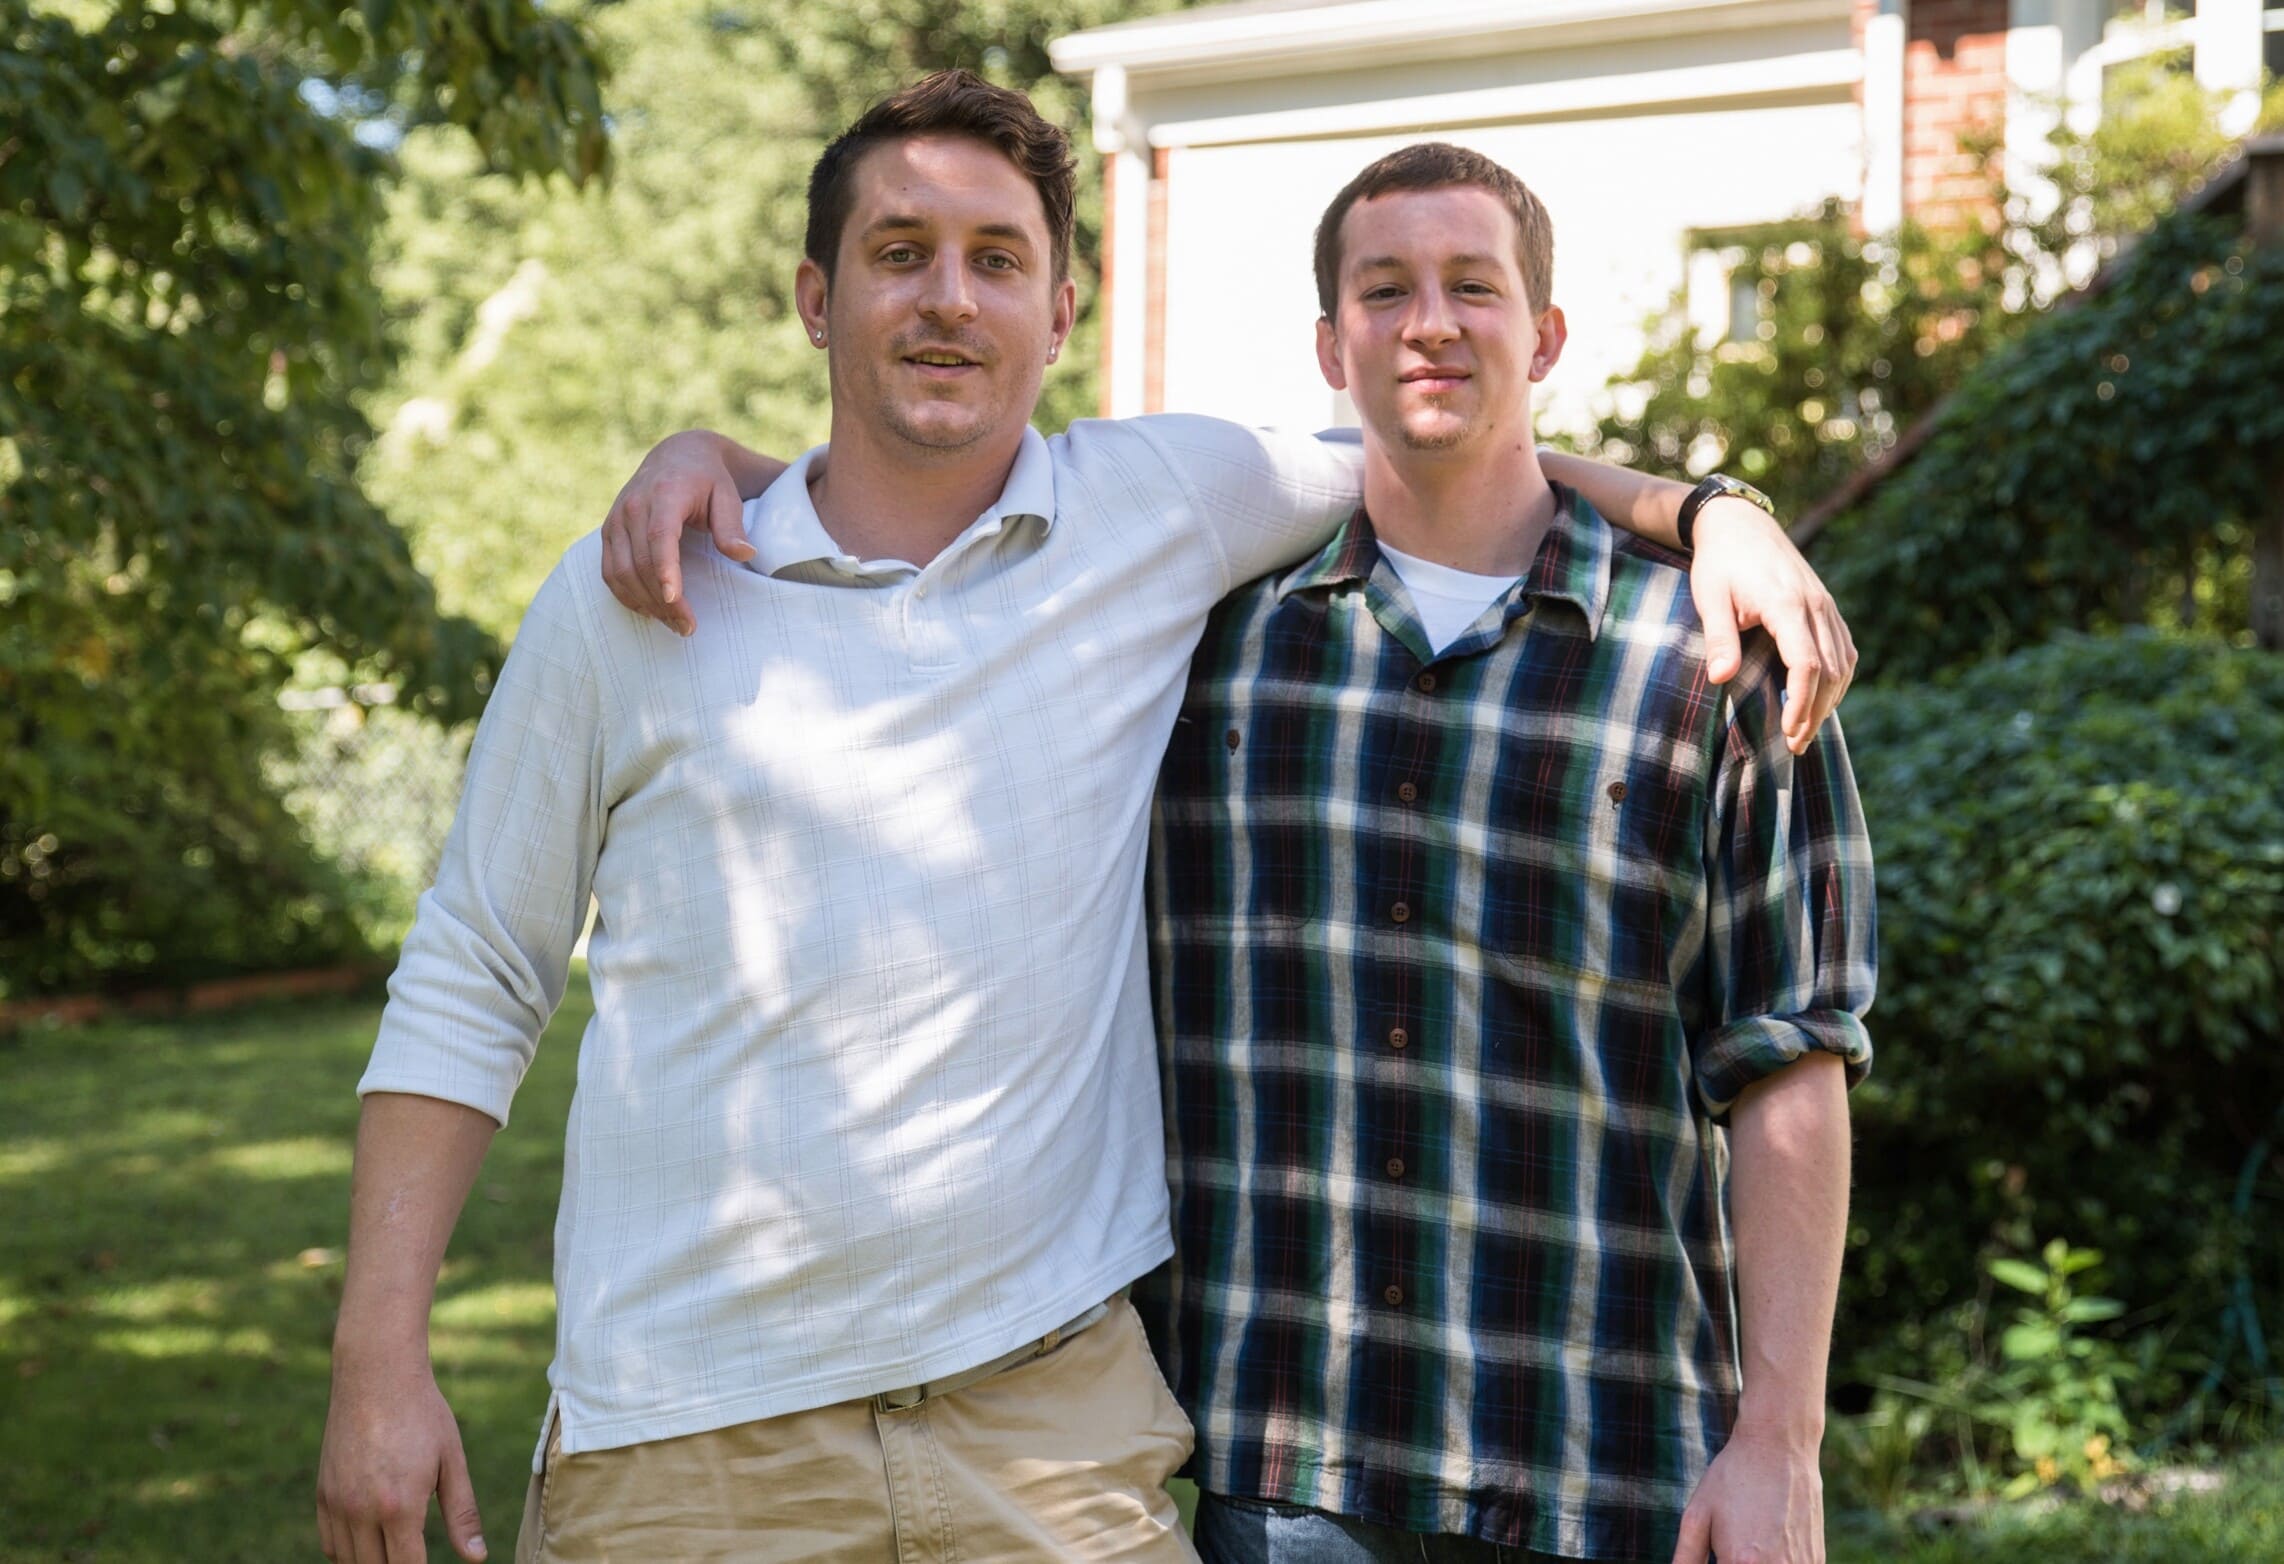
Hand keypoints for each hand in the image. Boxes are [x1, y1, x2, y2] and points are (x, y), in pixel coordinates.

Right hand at [318, 1349, 487, 1563]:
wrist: (376, 1376)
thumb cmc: (422, 1415)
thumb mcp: (452, 1461)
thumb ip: (463, 1514)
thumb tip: (476, 1558)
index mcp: (400, 1507)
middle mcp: (362, 1511)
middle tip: (414, 1555)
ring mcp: (337, 1504)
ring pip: (350, 1561)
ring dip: (373, 1562)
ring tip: (396, 1551)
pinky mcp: (323, 1494)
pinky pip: (330, 1543)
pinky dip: (348, 1552)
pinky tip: (370, 1544)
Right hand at [601, 430, 758, 634]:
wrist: (676, 456)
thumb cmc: (708, 480)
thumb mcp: (728, 496)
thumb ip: (732, 525)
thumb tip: (745, 554)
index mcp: (665, 493)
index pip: (659, 535)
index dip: (665, 569)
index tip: (675, 599)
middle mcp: (633, 505)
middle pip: (640, 561)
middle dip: (662, 600)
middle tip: (688, 627)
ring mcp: (616, 519)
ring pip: (621, 571)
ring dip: (645, 603)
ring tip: (674, 624)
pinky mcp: (608, 532)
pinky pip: (609, 571)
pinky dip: (626, 595)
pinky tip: (649, 610)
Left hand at [1669, 1423, 1824, 1563]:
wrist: (1779, 1447)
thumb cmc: (1732, 1477)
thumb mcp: (1698, 1514)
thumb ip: (1686, 1556)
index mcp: (1739, 1562)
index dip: (1720, 1562)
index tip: (1719, 1552)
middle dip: (1735, 1562)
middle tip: (1736, 1539)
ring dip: (1761, 1562)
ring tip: (1754, 1535)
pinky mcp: (1818, 1560)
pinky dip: (1781, 1561)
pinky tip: (1773, 1537)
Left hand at [1687, 496, 1856, 753]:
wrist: (1739, 523)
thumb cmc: (1719, 562)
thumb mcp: (1709, 597)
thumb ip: (1718, 637)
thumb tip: (1720, 678)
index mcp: (1787, 603)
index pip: (1806, 663)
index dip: (1801, 702)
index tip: (1788, 732)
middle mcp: (1815, 604)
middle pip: (1829, 669)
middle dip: (1815, 711)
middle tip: (1795, 745)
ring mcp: (1825, 604)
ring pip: (1843, 661)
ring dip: (1830, 700)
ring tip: (1806, 731)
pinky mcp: (1826, 606)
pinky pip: (1844, 648)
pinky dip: (1838, 678)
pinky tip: (1822, 699)